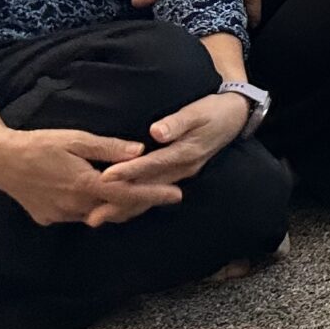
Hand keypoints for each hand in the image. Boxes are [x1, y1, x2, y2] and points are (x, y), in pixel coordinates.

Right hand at [0, 124, 166, 227]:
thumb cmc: (40, 144)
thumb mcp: (76, 139)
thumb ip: (109, 148)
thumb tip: (141, 151)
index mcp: (84, 184)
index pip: (127, 194)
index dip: (154, 195)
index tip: (177, 194)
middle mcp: (74, 205)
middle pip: (116, 209)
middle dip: (141, 203)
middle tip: (164, 192)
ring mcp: (60, 215)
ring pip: (98, 215)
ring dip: (118, 208)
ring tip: (139, 195)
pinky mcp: (48, 219)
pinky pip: (79, 216)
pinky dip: (94, 209)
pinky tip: (103, 198)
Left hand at [92, 91, 250, 216]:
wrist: (236, 116)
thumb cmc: (214, 109)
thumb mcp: (198, 110)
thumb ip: (177, 122)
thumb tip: (156, 132)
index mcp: (185, 152)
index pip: (152, 165)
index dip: (127, 172)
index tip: (104, 178)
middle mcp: (183, 169)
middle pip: (148, 189)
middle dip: (120, 202)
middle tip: (92, 217)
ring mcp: (182, 174)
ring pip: (150, 196)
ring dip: (125, 209)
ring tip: (99, 219)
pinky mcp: (180, 174)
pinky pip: (155, 193)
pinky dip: (137, 203)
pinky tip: (121, 208)